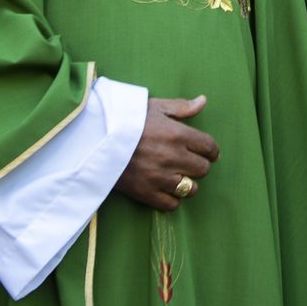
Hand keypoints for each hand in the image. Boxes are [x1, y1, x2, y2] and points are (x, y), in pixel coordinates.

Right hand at [115, 96, 219, 211]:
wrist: (95, 138)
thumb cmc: (126, 119)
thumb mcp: (154, 107)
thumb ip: (181, 107)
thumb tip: (203, 101)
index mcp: (177, 134)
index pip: (209, 147)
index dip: (211, 150)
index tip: (208, 152)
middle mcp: (172, 157)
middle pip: (203, 169)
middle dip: (199, 164)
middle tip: (189, 161)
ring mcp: (160, 177)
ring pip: (190, 188)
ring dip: (187, 183)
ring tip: (178, 175)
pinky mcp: (146, 193)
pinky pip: (172, 204)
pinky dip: (172, 198)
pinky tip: (166, 188)